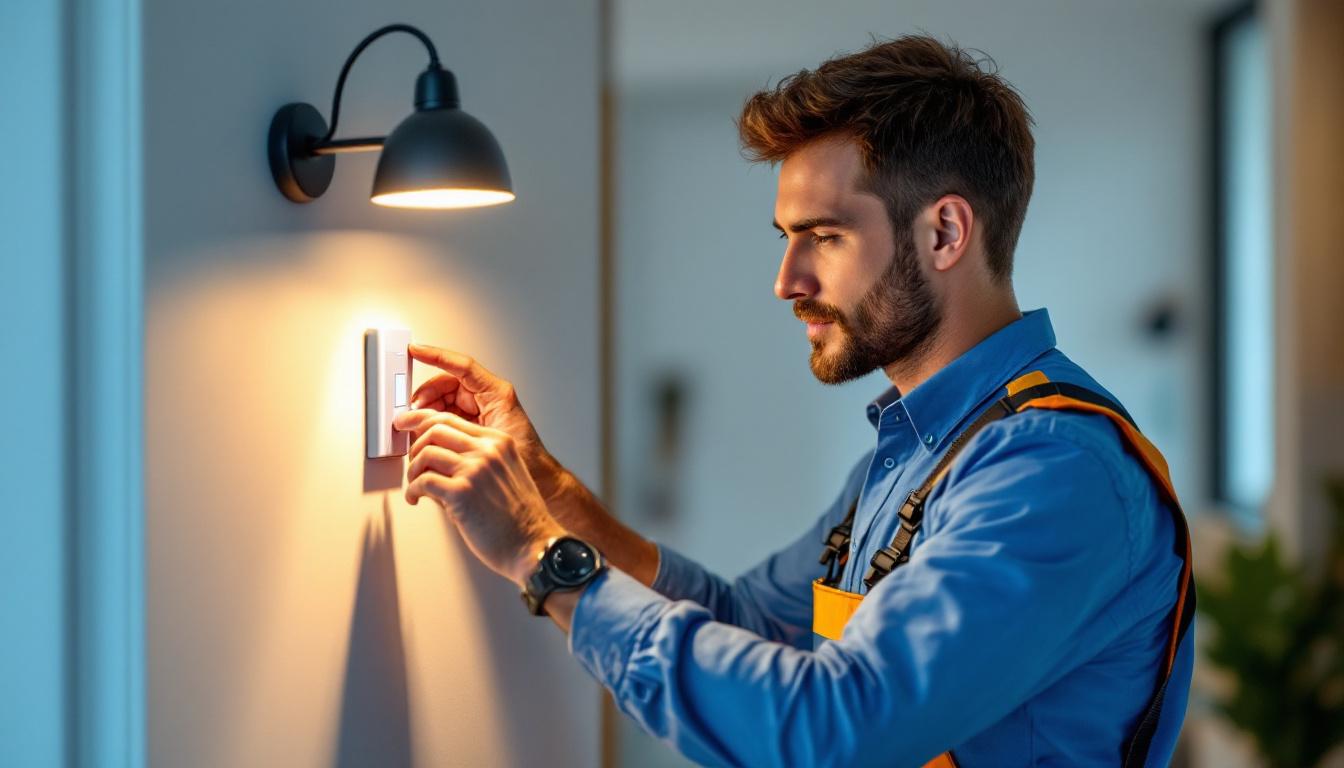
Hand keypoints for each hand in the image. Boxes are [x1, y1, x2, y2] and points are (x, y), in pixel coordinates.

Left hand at [393, 407, 566, 585]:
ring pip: (425, 453)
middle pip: (435, 430)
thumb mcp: (505, 475)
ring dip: (413, 471)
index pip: (452, 420)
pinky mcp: (461, 492)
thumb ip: (475, 462)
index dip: (423, 423)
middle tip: (413, 465)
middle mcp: (487, 450)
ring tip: (416, 486)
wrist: (534, 546)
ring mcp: (475, 469)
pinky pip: (423, 481)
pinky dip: (413, 491)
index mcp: (499, 443)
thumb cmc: (520, 520)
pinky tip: (417, 499)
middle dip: (416, 447)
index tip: (408, 428)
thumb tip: (436, 460)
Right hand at [404, 344, 568, 501]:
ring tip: (415, 425)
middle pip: (446, 384)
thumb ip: (459, 430)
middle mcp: (486, 398)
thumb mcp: (491, 438)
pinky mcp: (473, 423)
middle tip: (411, 410)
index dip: (437, 356)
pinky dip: (433, 422)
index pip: (462, 366)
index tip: (415, 351)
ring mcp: (479, 410)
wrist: (539, 478)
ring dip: (427, 410)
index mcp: (496, 394)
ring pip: (443, 400)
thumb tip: (428, 424)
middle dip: (425, 394)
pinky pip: (447, 415)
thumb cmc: (527, 459)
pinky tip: (425, 433)